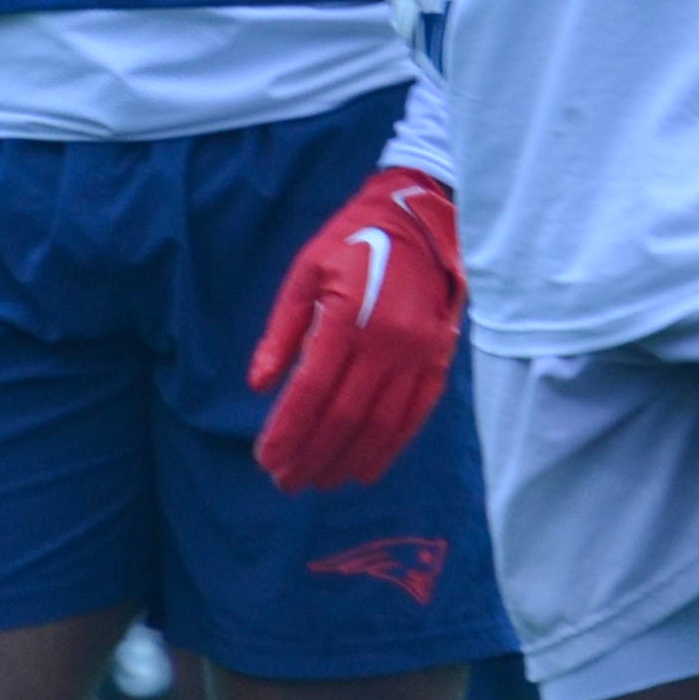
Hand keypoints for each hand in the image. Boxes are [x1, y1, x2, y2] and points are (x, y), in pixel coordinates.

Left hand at [249, 166, 464, 493]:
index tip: (266, 460)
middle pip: (344, 416)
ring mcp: (418, 354)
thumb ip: (282, 330)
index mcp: (348, 317)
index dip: (288, 431)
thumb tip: (259, 386)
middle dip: (311, 454)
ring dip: (347, 459)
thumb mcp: (307, 271)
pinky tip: (366, 469)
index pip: (311, 391)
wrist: (422, 217)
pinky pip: (415, 415)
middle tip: (287, 482)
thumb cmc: (354, 241)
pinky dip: (390, 448)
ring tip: (320, 481)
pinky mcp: (439, 359)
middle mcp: (387, 342)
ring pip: (380, 424)